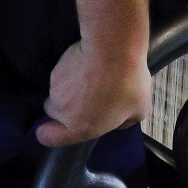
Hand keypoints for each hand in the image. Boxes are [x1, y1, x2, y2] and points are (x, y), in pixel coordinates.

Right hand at [36, 40, 152, 147]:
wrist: (112, 50)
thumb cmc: (127, 84)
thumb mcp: (139, 111)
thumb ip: (124, 122)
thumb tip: (118, 119)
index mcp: (79, 127)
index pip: (48, 137)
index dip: (49, 133)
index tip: (55, 128)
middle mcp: (62, 110)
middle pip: (53, 112)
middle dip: (65, 107)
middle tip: (86, 98)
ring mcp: (56, 87)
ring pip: (57, 91)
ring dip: (70, 88)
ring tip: (92, 78)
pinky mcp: (56, 67)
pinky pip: (61, 74)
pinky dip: (71, 71)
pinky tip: (88, 64)